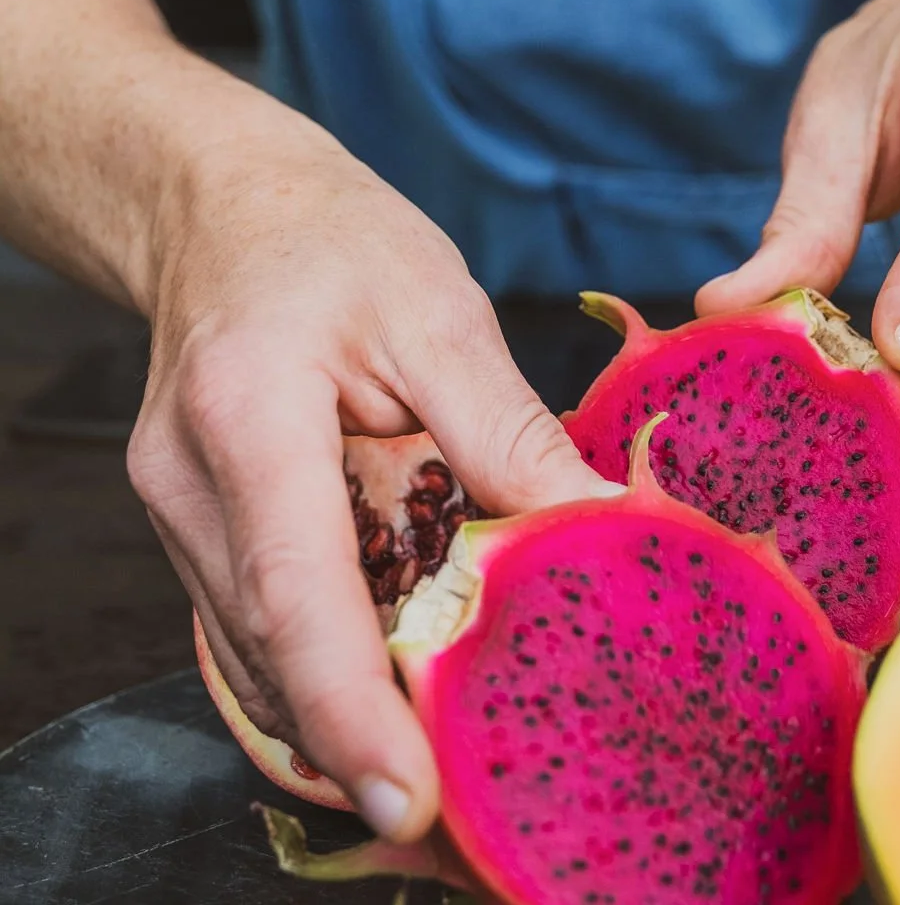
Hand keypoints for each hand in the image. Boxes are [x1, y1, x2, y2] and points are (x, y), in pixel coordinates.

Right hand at [128, 124, 616, 845]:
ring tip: (448, 768)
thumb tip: (607, 528)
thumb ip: (510, 430)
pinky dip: (317, 680)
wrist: (224, 208)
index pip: (293, 589)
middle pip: (273, 655)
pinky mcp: (193, 536)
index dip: (349, 705)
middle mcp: (191, 486)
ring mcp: (176, 519)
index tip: (408, 795)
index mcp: (250, 414)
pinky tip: (389, 695)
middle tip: (469, 808)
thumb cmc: (333, 240)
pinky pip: (250, 639)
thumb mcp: (439, 310)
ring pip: (256, 666)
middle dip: (364, 743)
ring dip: (342, 722)